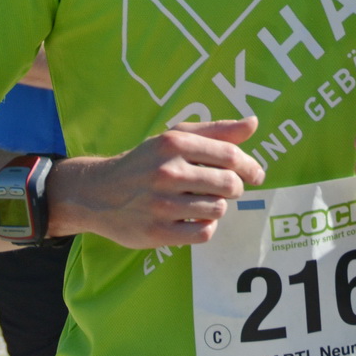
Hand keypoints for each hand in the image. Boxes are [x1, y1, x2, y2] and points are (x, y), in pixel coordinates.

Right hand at [51, 116, 264, 247]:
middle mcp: (168, 172)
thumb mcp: (174, 138)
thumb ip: (216, 131)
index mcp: (174, 144)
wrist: (98, 192)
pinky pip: (203, 232)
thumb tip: (253, 123)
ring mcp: (162, 204)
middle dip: (235, 188)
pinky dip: (206, 226)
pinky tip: (194, 218)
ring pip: (218, 209)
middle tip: (226, 189)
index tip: (256, 175)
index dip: (250, 166)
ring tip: (203, 202)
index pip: (230, 156)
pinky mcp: (157, 232)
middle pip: (229, 184)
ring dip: (218, 207)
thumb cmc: (145, 162)